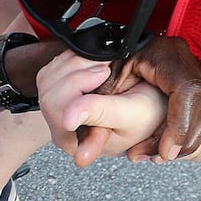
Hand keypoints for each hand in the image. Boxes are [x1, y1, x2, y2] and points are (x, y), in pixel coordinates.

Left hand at [38, 52, 169, 165]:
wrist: (153, 105)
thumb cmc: (146, 115)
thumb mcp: (133, 113)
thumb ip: (102, 113)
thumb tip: (69, 118)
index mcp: (76, 141)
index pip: (58, 113)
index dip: (77, 86)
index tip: (102, 73)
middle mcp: (61, 128)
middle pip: (49, 94)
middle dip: (79, 72)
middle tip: (106, 70)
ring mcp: (57, 110)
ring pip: (47, 80)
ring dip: (75, 64)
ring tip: (102, 68)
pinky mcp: (56, 92)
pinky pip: (50, 71)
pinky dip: (70, 60)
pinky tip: (91, 65)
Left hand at [107, 36, 200, 161]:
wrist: (123, 59)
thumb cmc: (112, 71)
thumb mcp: (101, 91)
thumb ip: (95, 118)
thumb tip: (82, 150)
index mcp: (160, 54)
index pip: (186, 90)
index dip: (180, 125)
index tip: (167, 151)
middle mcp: (184, 57)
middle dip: (189, 136)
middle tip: (165, 156)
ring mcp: (199, 65)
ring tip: (177, 153)